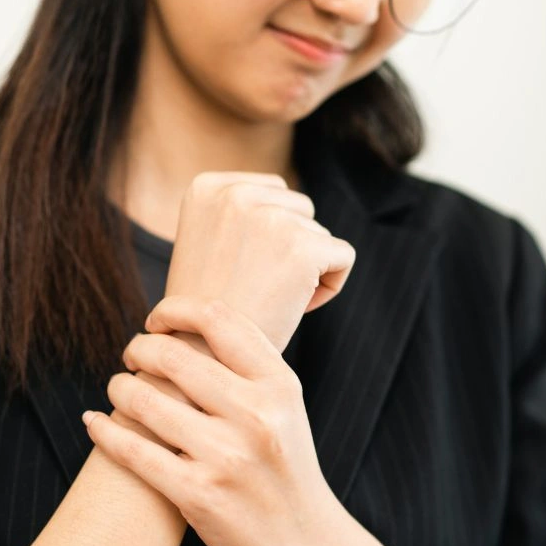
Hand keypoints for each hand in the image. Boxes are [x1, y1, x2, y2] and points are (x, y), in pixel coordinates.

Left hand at [85, 295, 346, 545]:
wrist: (307, 545)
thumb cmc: (285, 468)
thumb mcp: (285, 408)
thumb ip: (248, 367)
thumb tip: (189, 324)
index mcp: (279, 386)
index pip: (218, 318)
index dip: (174, 309)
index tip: (155, 320)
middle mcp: (257, 415)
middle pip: (172, 355)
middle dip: (138, 348)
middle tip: (130, 356)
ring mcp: (228, 456)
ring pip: (145, 400)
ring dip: (118, 388)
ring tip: (118, 389)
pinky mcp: (199, 495)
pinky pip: (133, 451)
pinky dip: (104, 431)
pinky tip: (94, 423)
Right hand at [164, 171, 355, 350]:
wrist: (202, 358)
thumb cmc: (207, 312)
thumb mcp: (204, 243)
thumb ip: (237, 214)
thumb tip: (284, 200)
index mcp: (207, 188)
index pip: (272, 193)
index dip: (268, 235)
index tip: (240, 268)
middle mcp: (236, 194)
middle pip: (299, 209)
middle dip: (289, 247)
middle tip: (256, 288)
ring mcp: (270, 219)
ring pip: (319, 234)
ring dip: (306, 268)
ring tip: (269, 299)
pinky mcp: (303, 248)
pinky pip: (343, 256)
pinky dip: (329, 286)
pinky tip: (295, 308)